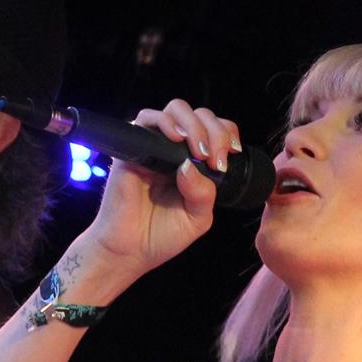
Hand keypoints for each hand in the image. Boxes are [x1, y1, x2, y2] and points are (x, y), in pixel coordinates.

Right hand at [76, 98, 237, 275]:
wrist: (130, 252)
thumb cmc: (160, 236)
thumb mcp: (198, 217)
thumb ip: (204, 192)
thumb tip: (191, 164)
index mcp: (194, 163)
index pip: (216, 130)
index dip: (227, 134)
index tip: (231, 155)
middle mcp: (174, 150)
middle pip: (200, 115)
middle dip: (216, 131)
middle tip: (215, 160)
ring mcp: (153, 147)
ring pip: (177, 109)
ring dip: (194, 125)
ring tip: (199, 151)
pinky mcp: (132, 149)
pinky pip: (146, 120)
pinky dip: (165, 122)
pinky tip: (177, 139)